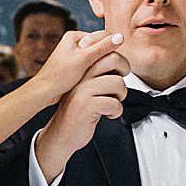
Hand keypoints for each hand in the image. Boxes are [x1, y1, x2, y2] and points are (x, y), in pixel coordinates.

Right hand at [33, 46, 132, 181]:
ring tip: (113, 103)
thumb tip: (121, 64)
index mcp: (81, 70)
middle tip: (120, 84)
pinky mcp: (86, 106)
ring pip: (117, 83)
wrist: (60, 135)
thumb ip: (98, 75)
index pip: (106, 51)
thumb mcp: (85, 89)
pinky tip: (109, 114)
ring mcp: (82, 90)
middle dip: (124, 71)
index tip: (120, 72)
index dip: (120, 61)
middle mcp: (81, 76)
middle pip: (113, 59)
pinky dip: (116, 111)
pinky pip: (114, 103)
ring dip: (121, 96)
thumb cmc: (76, 112)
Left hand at [34, 27, 127, 106]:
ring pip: (94, 55)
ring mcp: (72, 53)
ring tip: (104, 73)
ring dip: (101, 63)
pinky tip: (95, 77)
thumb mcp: (85, 60)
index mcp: (74, 36)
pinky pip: (89, 64)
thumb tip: (120, 37)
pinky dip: (94, 69)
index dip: (111, 47)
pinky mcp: (72, 64)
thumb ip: (103, 48)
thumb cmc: (60, 75)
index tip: (118, 59)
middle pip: (98, 45)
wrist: (44, 91)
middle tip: (113, 68)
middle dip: (106, 56)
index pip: (101, 35)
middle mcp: (72, 42)